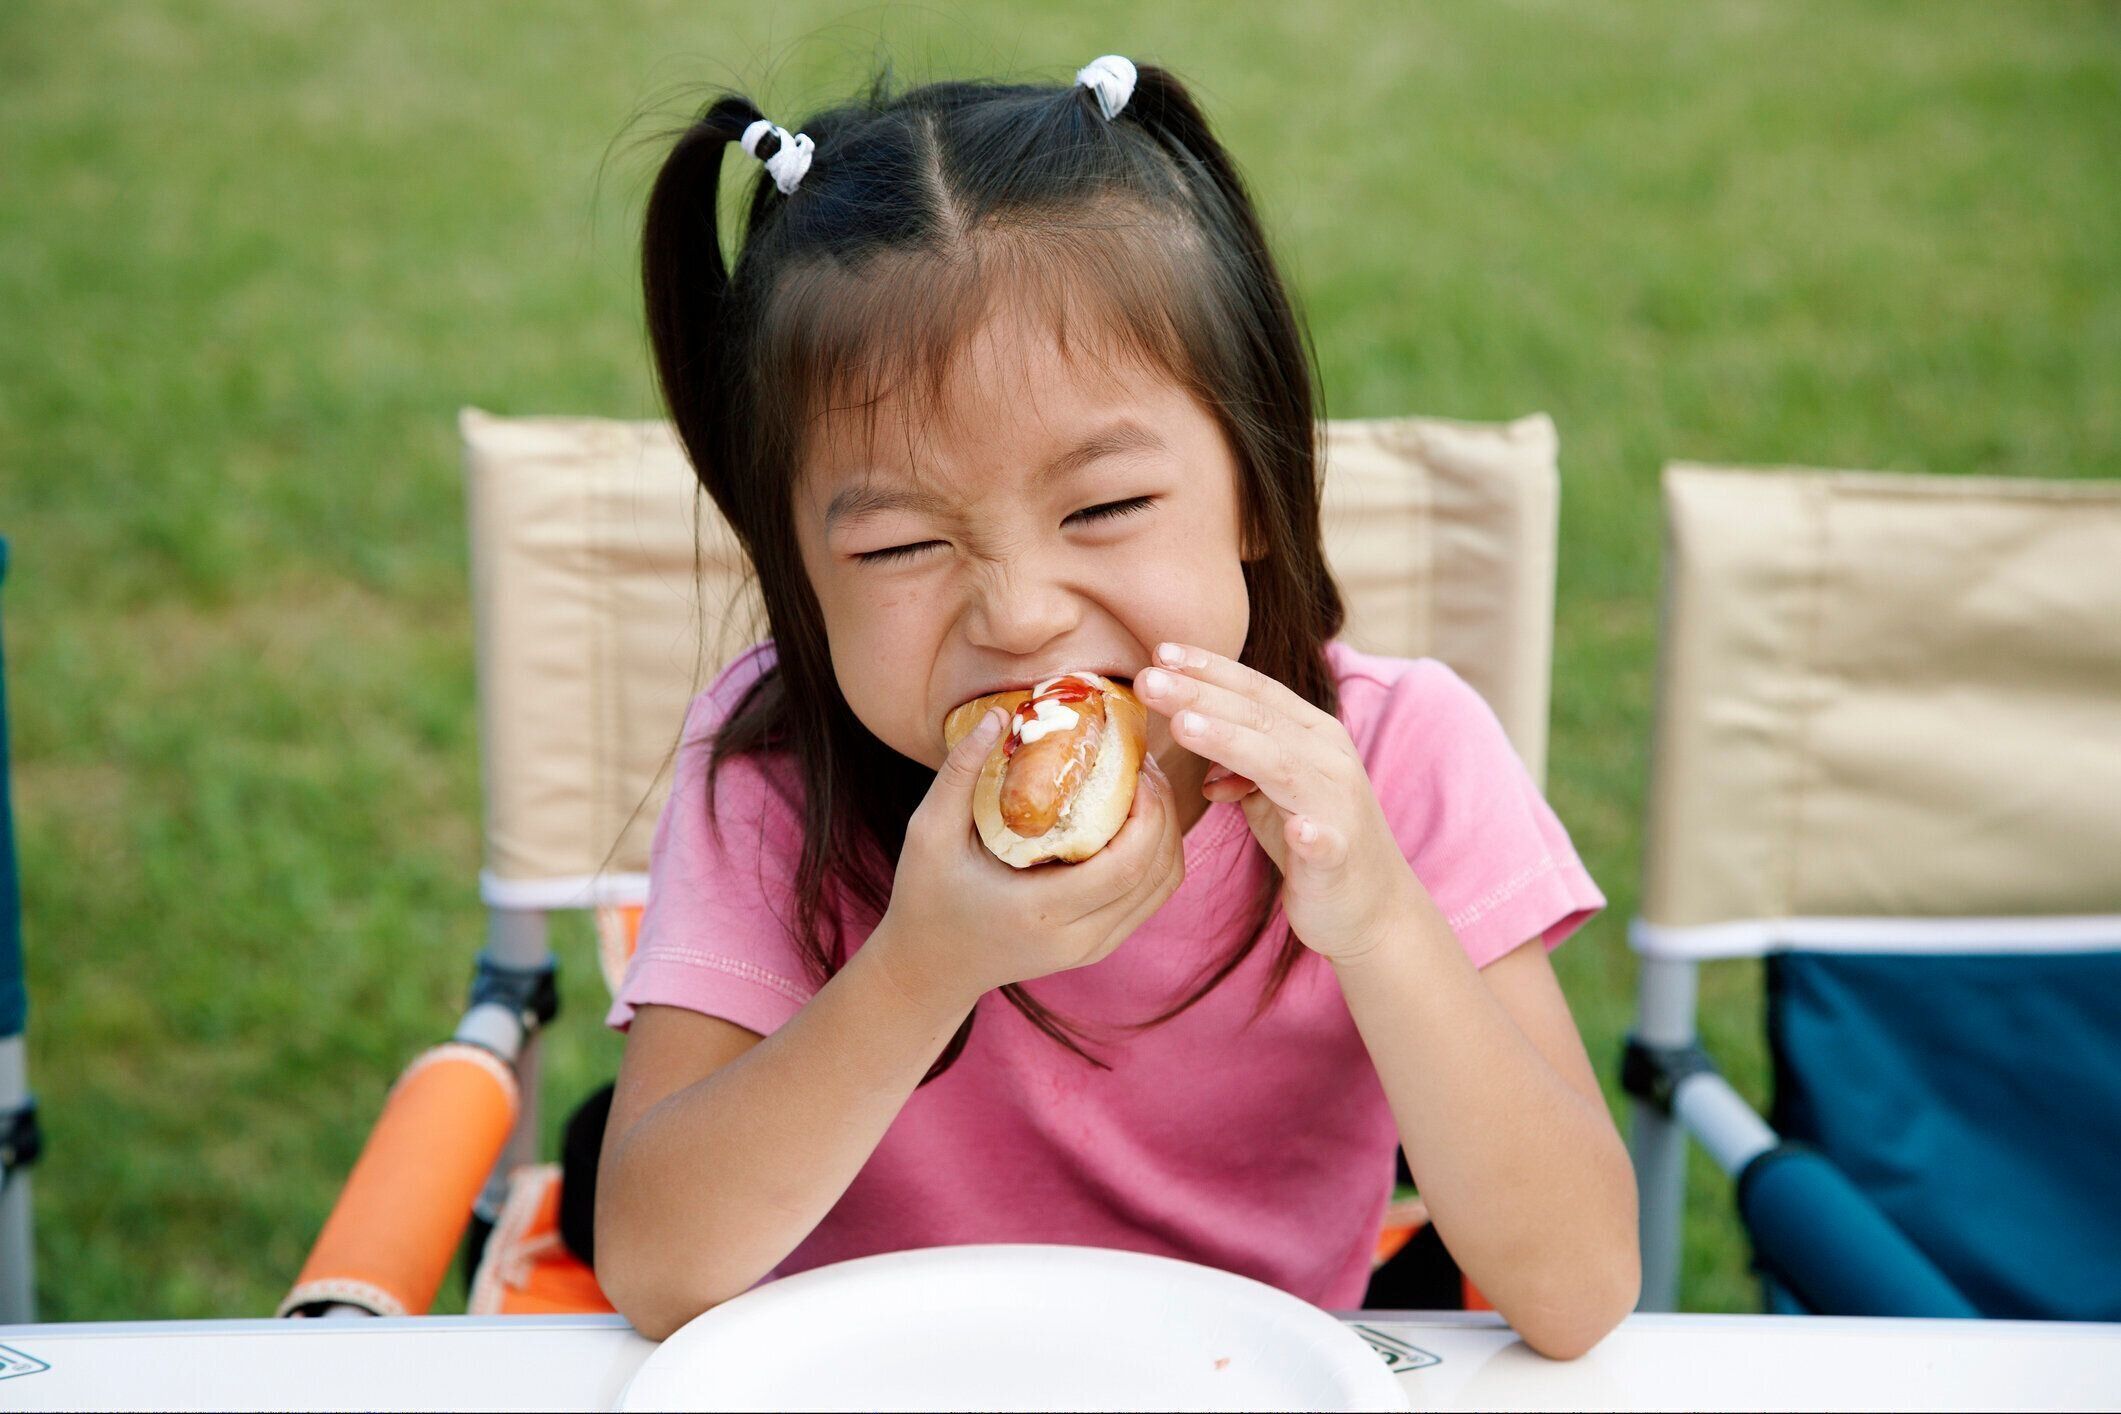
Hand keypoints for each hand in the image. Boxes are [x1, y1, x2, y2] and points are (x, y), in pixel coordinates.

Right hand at [872, 706, 1185, 1013]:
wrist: (929, 968)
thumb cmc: (924, 896)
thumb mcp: (929, 832)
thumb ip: (959, 771)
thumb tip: (1000, 714)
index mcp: (1040, 912)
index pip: (1125, 866)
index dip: (1148, 814)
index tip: (1134, 767)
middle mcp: (1078, 939)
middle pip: (1157, 873)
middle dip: (1164, 811)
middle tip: (1143, 764)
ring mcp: (1093, 948)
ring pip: (1163, 887)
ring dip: (1166, 832)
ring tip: (1143, 786)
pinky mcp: (1098, 947)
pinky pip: (1150, 898)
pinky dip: (1156, 856)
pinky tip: (1134, 819)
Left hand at [1133, 642, 1422, 961]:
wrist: (1373, 905)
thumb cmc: (1312, 838)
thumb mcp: (1267, 788)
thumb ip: (1234, 755)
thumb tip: (1189, 728)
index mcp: (1311, 735)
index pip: (1256, 691)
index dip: (1210, 669)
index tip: (1161, 651)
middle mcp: (1328, 759)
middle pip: (1257, 718)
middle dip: (1200, 695)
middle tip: (1148, 680)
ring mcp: (1338, 805)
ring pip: (1281, 766)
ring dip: (1231, 743)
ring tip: (1183, 726)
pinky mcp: (1340, 854)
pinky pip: (1325, 841)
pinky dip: (1312, 834)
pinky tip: (1297, 830)